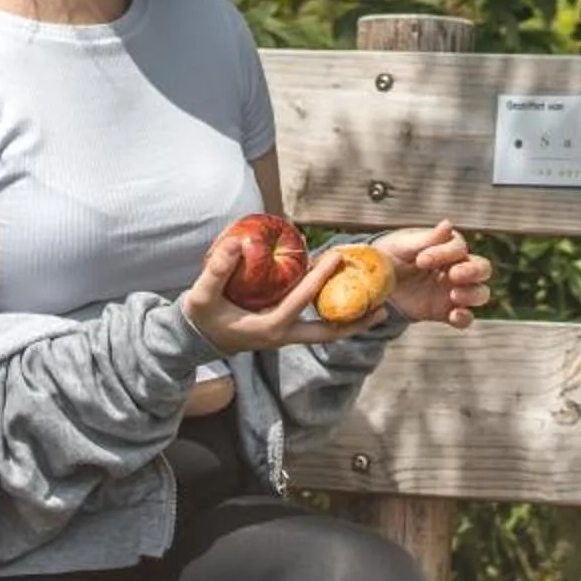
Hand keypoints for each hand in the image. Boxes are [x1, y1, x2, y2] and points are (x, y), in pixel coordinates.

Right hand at [181, 235, 387, 356]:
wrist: (197, 339)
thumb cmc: (201, 316)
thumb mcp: (201, 295)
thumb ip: (217, 270)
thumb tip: (237, 242)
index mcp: (268, 327)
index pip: (301, 301)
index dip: (320, 279)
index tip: (336, 257)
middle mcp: (283, 336)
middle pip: (328, 332)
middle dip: (356, 321)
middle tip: (383, 307)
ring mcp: (286, 337)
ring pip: (327, 332)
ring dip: (352, 321)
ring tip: (380, 308)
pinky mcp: (286, 332)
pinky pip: (317, 325)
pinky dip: (335, 315)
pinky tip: (350, 300)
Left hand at [369, 220, 493, 328]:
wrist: (374, 283)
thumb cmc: (390, 256)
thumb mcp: (403, 246)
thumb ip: (427, 239)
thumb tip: (448, 223)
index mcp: (447, 247)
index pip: (459, 248)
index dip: (444, 253)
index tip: (421, 261)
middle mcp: (456, 268)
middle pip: (482, 268)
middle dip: (473, 271)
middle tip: (454, 275)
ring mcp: (453, 291)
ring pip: (479, 293)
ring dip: (472, 294)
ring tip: (454, 296)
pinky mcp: (445, 311)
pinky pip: (465, 317)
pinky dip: (465, 318)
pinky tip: (454, 316)